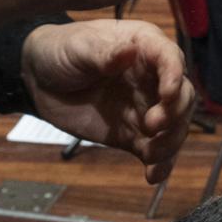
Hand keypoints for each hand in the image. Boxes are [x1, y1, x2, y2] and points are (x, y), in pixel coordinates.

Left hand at [21, 20, 196, 185]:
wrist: (39, 79)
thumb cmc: (62, 50)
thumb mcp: (79, 47)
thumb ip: (103, 53)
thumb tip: (129, 51)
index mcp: (144, 46)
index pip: (169, 58)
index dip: (173, 75)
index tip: (167, 93)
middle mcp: (152, 77)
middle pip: (182, 95)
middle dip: (174, 112)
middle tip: (151, 125)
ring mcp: (144, 106)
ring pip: (174, 126)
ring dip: (170, 142)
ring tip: (151, 154)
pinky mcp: (133, 133)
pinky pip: (154, 149)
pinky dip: (160, 164)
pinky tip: (153, 176)